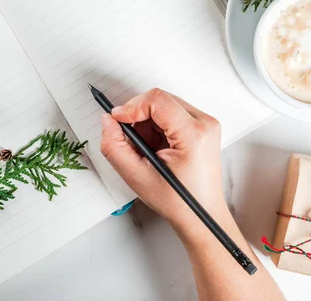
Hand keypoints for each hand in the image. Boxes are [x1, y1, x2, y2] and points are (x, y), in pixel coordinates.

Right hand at [101, 88, 226, 237]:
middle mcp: (205, 124)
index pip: (157, 100)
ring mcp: (207, 123)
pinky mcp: (203, 125)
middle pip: (160, 100)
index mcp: (194, 135)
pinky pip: (172, 112)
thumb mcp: (136, 176)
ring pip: (164, 105)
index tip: (117, 119)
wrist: (201, 214)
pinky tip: (158, 147)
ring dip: (148, 122)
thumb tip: (108, 120)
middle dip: (139, 117)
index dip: (132, 106)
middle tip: (133, 141)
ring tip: (148, 149)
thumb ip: (114, 146)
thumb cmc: (177, 201)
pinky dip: (158, 125)